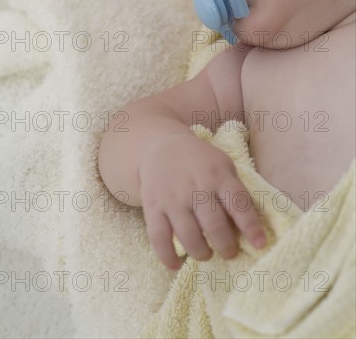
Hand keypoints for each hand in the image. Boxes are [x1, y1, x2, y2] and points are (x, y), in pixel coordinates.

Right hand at [138, 133, 266, 270]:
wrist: (161, 148)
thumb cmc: (201, 163)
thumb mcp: (223, 167)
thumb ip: (234, 192)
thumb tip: (247, 229)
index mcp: (218, 176)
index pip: (238, 203)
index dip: (251, 226)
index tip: (260, 244)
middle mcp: (196, 187)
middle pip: (214, 225)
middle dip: (226, 246)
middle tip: (230, 252)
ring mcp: (172, 198)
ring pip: (188, 236)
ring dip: (201, 252)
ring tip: (206, 254)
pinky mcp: (153, 207)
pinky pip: (159, 238)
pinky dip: (168, 256)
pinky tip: (176, 265)